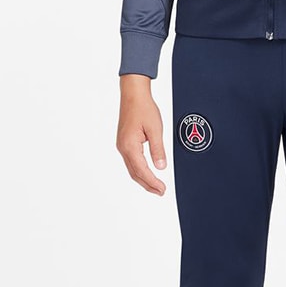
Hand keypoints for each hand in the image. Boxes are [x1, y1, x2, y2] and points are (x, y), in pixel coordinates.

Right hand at [116, 74, 167, 194]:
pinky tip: (146, 173)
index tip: (162, 189)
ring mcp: (122, 146)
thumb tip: (161, 166)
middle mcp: (123, 148)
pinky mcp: (124, 142)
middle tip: (161, 192)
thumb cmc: (144, 108)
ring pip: (132, 169)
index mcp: (130, 145)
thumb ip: (158, 149)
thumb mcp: (155, 129)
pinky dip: (139, 170)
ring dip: (143, 179)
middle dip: (148, 184)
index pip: (142, 170)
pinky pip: (131, 162)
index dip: (152, 182)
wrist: (133, 94)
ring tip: (155, 186)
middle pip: (135, 173)